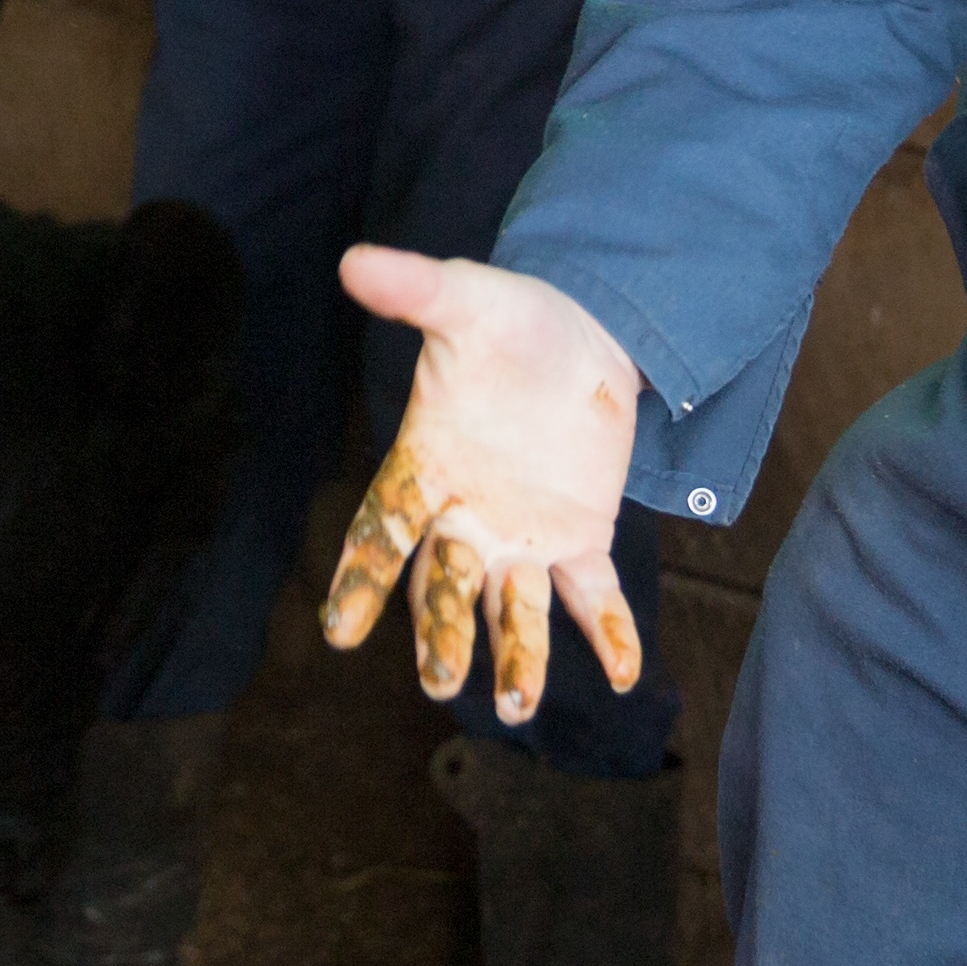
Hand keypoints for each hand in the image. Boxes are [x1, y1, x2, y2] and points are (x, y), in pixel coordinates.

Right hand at [322, 250, 646, 722]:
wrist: (582, 334)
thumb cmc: (509, 321)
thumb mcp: (468, 298)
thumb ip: (416, 289)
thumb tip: (354, 260)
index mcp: (425, 464)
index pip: (384, 528)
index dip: (362, 578)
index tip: (339, 630)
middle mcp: (465, 515)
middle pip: (447, 585)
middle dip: (444, 632)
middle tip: (441, 681)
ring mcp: (522, 534)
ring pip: (513, 607)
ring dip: (516, 656)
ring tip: (518, 705)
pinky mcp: (580, 538)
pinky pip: (591, 595)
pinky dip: (609, 633)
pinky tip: (627, 674)